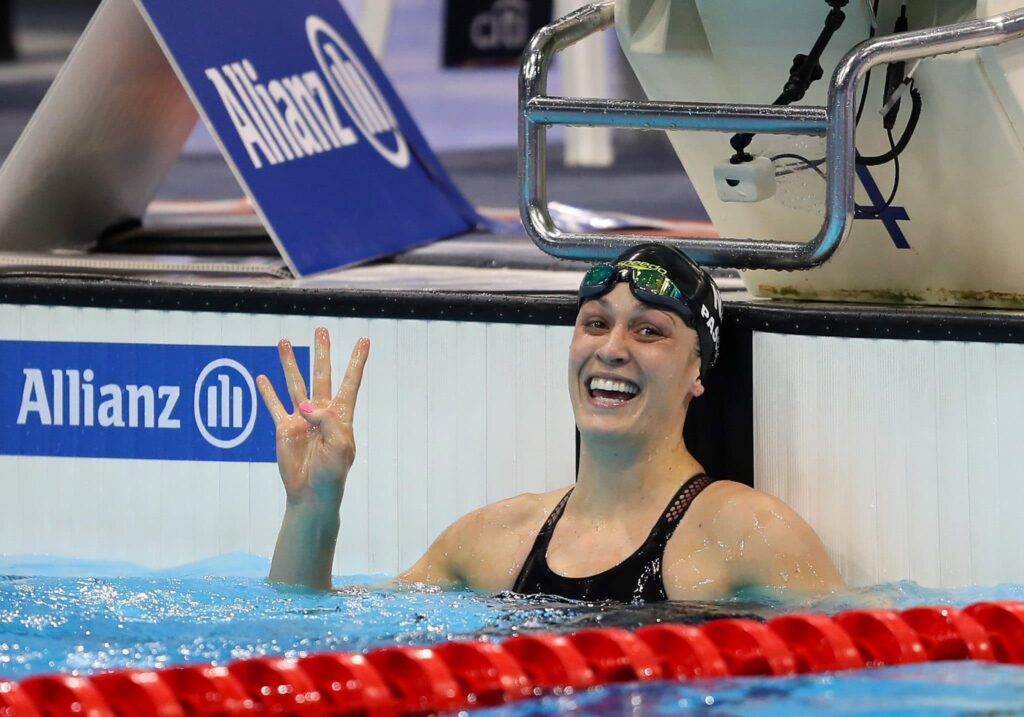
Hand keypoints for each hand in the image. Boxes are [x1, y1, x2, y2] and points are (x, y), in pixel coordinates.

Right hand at [257, 327, 368, 510]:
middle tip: (321, 330)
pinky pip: (274, 406)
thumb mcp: (339, 446)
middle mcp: (321, 413)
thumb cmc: (332, 473)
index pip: (350, 382)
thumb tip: (303, 405)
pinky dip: (267, 392)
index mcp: (341, 416)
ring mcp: (301, 419)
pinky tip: (262, 377)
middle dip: (322, 353)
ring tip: (284, 341)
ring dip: (290, 363)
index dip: (357, 362)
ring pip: (295, 384)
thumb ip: (326, 421)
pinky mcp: (284, 429)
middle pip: (321, 375)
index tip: (364, 341)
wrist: (312, 494)